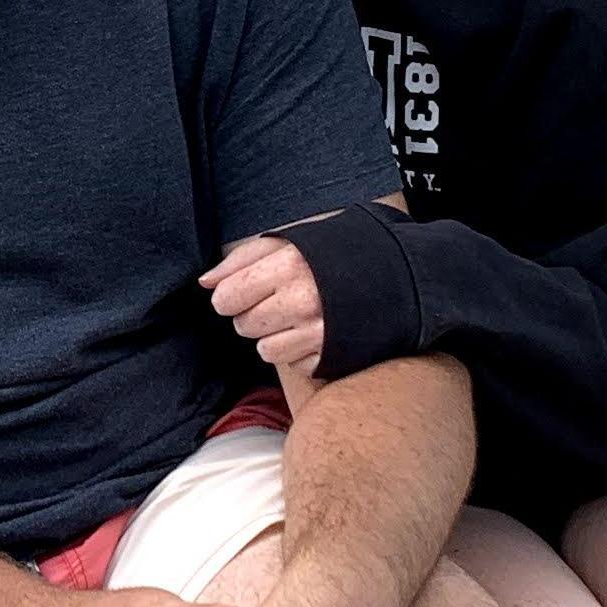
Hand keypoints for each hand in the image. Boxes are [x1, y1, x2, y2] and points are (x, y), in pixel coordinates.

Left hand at [204, 233, 326, 379]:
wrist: (400, 275)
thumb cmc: (337, 254)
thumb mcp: (292, 241)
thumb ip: (243, 259)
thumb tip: (205, 282)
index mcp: (290, 265)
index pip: (226, 297)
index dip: (230, 295)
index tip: (244, 291)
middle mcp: (303, 301)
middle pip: (243, 325)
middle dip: (253, 315)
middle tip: (279, 301)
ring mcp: (318, 332)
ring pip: (264, 350)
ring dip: (275, 337)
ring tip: (297, 317)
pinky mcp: (332, 356)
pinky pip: (293, 365)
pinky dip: (299, 352)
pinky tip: (316, 331)